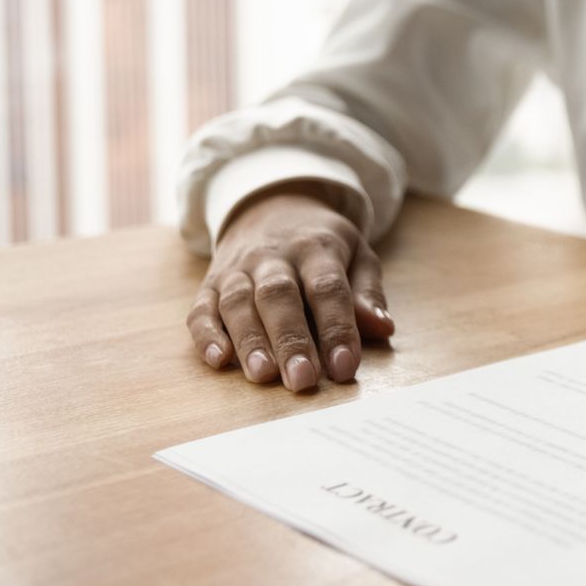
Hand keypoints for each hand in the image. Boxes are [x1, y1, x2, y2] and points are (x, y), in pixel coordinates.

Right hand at [186, 182, 393, 390]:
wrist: (272, 205)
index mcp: (316, 248)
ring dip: (250, 340)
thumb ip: (368, 292)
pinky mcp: (210, 283)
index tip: (344, 367)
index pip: (327, 288)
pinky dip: (206, 334)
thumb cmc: (321, 243)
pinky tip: (218, 360)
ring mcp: (237, 269)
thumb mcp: (357, 253)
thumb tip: (383, 328)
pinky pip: (202, 308)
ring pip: (238, 302)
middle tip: (301, 380)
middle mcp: (273, 256)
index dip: (336, 328)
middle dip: (290, 340)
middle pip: (279, 296)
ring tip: (262, 375)